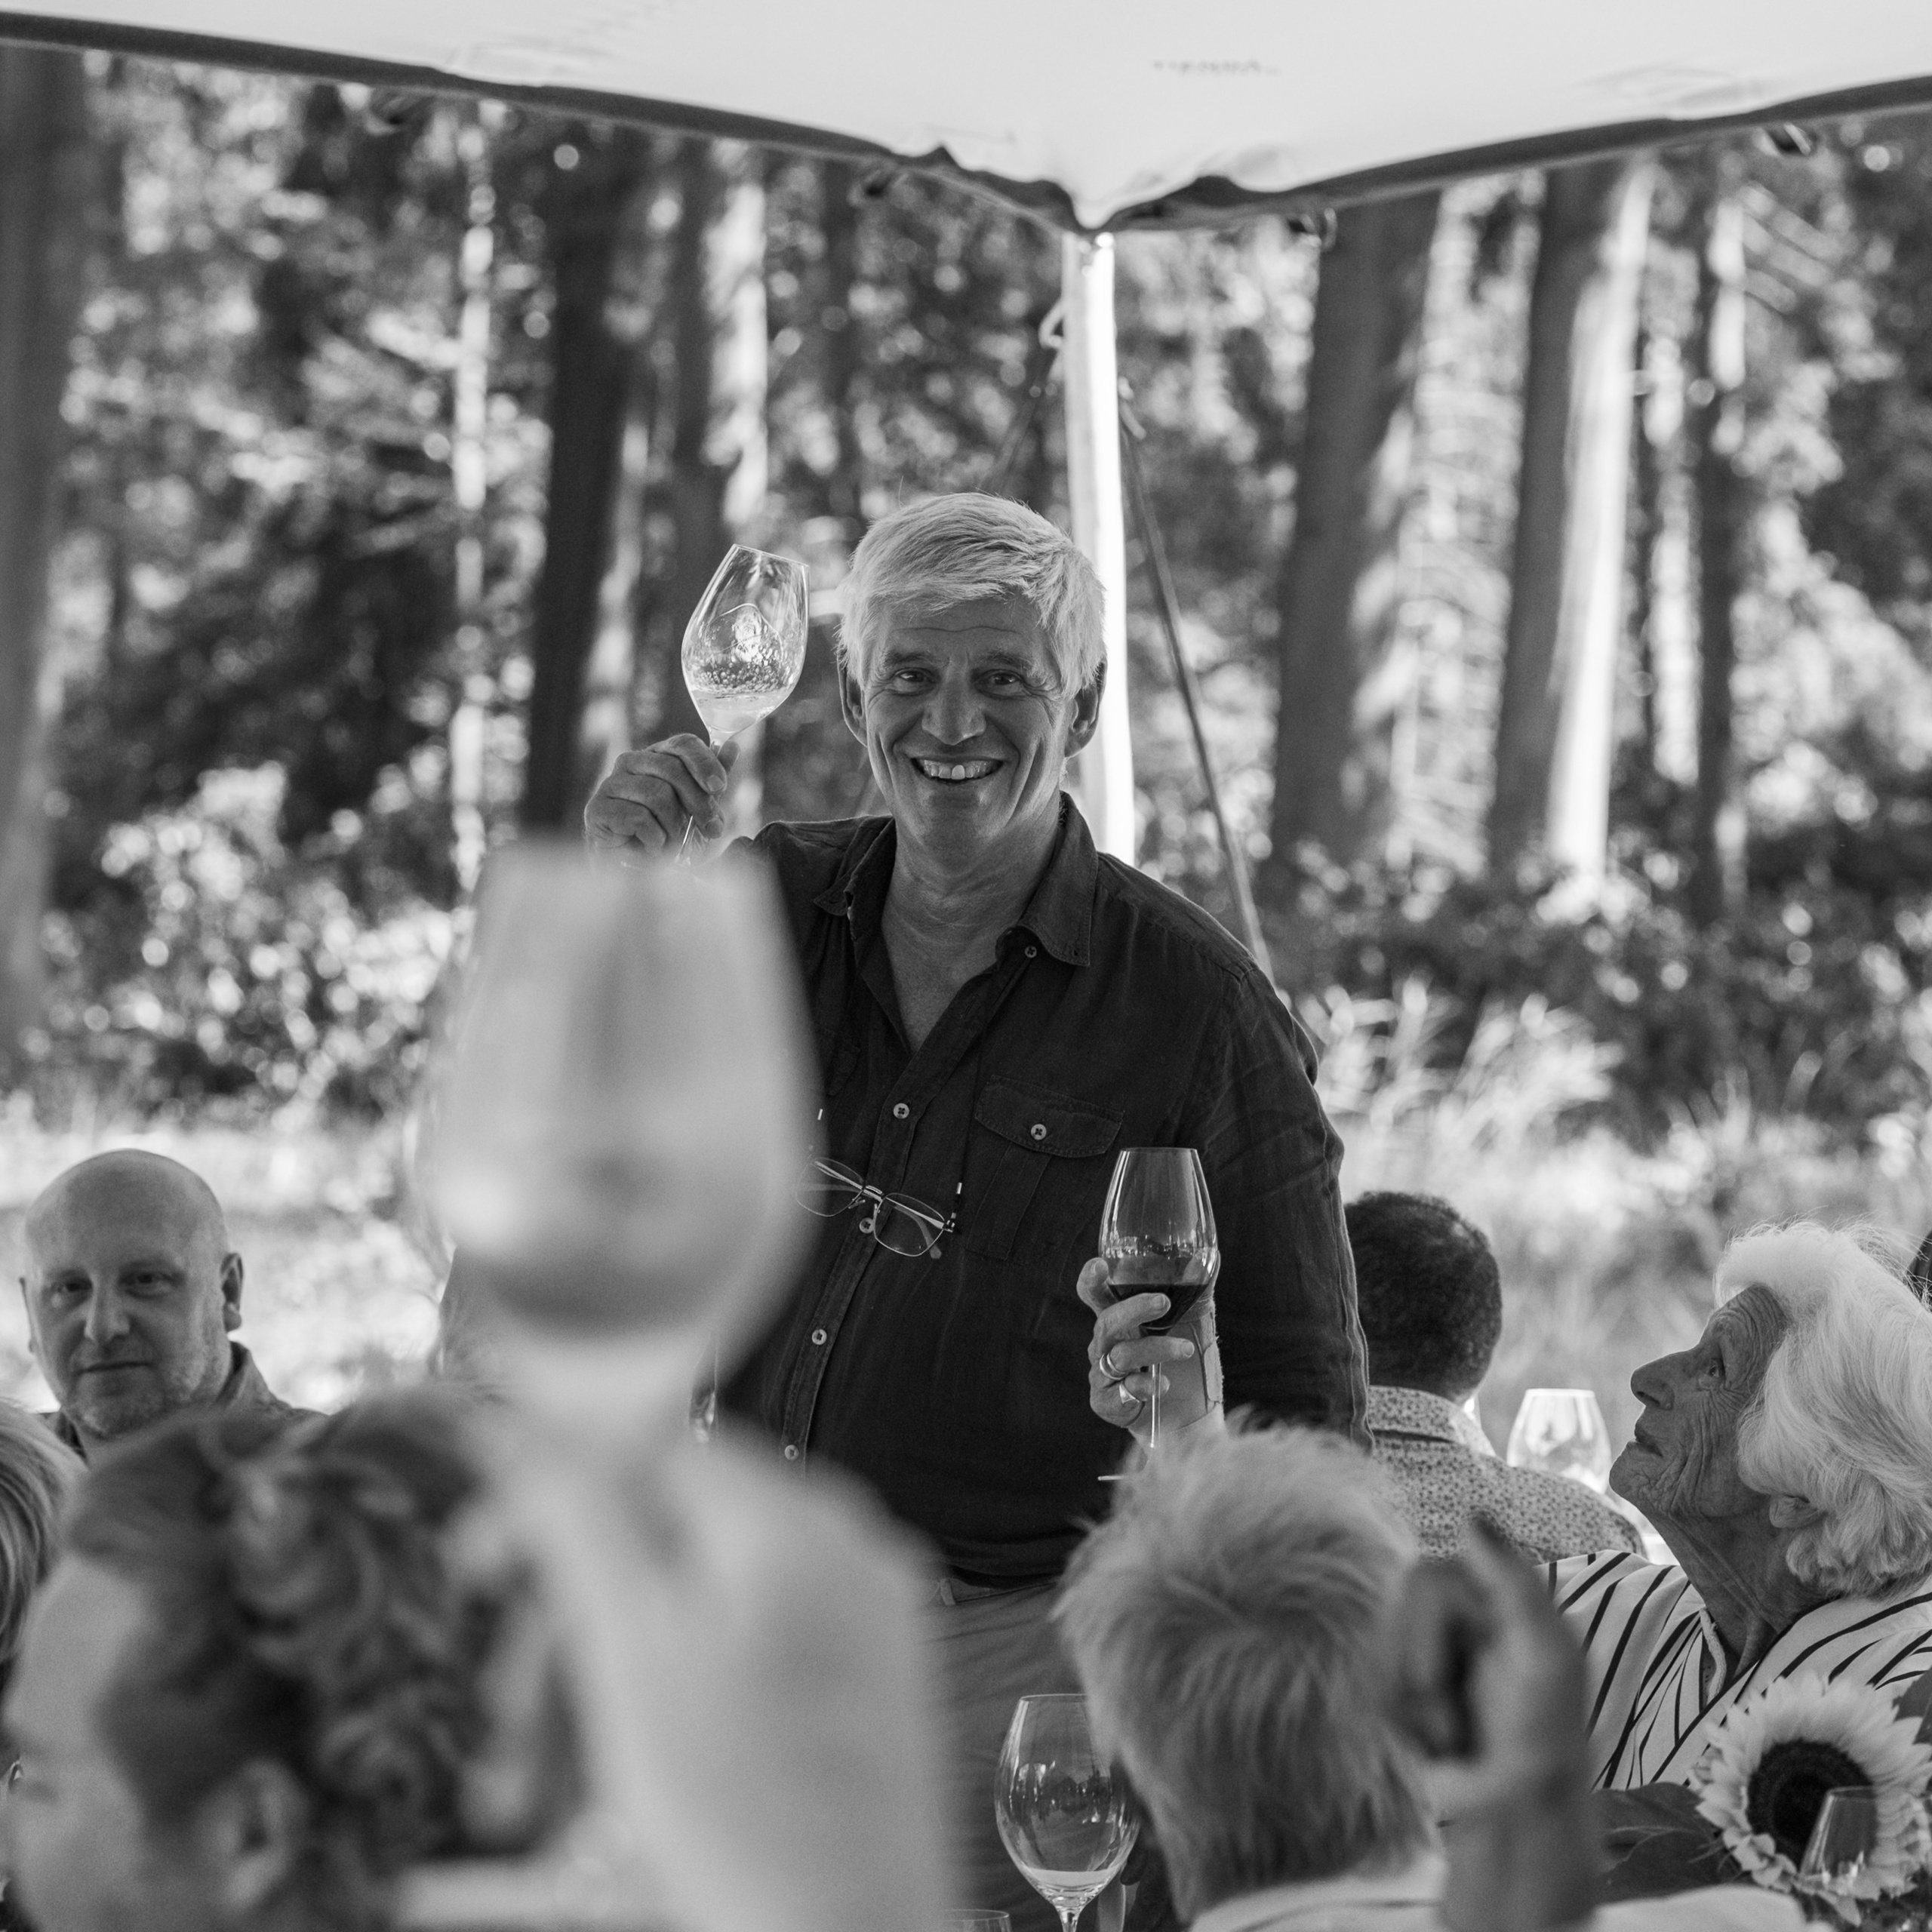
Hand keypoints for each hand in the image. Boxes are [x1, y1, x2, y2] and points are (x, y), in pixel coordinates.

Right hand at [402, 1423, 949, 1931]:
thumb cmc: (754, 1822)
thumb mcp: (631, 1653)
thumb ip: (574, 1515)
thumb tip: (515, 1418)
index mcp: (797, 1516)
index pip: (646, 1443)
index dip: (548, 1495)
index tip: (480, 1563)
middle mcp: (847, 1542)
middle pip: (666, 1531)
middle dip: (571, 1613)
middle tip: (511, 1705)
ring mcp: (865, 1611)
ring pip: (695, 1600)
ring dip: (608, 1672)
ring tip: (553, 1780)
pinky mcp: (865, 1678)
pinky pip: (745, 1648)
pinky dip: (673, 1695)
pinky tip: (634, 1776)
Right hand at [584, 736, 738, 860]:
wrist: (634, 873)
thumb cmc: (667, 837)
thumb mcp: (699, 811)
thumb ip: (712, 781)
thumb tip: (733, 746)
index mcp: (656, 756)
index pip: (683, 744)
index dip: (705, 764)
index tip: (720, 788)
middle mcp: (630, 762)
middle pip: (672, 769)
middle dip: (699, 803)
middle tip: (711, 829)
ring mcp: (610, 784)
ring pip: (657, 794)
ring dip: (675, 827)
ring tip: (674, 843)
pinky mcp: (597, 808)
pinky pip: (637, 817)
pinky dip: (654, 838)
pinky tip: (651, 847)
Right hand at [1076, 1258, 1222, 1446]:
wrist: (1187, 1417)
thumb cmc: (1184, 1365)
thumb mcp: (1192, 1325)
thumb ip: (1195, 1293)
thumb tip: (1209, 1258)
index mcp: (1118, 1321)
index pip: (1094, 1296)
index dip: (1091, 1280)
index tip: (1100, 1265)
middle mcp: (1104, 1345)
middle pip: (1106, 1322)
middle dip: (1134, 1309)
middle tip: (1163, 1303)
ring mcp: (1102, 1374)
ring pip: (1121, 1355)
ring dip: (1157, 1349)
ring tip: (1186, 1350)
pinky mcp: (1106, 1402)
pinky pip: (1122, 1390)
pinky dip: (1146, 1386)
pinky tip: (1164, 1385)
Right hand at [1384, 1522, 1595, 1931]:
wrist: (1518, 1816)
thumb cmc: (1546, 1734)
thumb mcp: (1547, 1654)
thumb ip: (1513, 1582)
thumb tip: (1470, 1515)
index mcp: (1486, 1599)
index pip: (1424, 1578)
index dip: (1430, 1631)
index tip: (1453, 1671)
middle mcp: (1449, 1619)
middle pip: (1394, 1616)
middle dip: (1421, 1676)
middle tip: (1454, 1722)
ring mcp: (1419, 1656)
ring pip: (1379, 1655)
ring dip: (1414, 1710)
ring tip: (1453, 1740)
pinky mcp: (1397, 1697)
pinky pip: (1370, 1692)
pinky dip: (1402, 1728)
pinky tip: (1435, 1749)